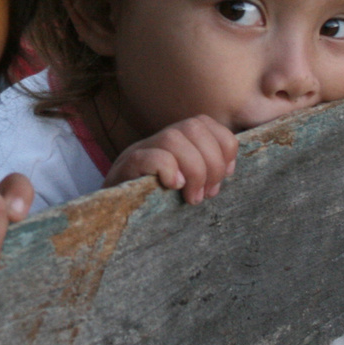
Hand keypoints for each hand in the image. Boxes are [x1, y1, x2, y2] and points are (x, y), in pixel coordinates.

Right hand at [104, 114, 237, 204]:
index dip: (224, 146)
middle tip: (208, 193)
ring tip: (191, 197)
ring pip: (173, 138)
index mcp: (174, 142)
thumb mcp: (185, 188)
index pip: (205, 122)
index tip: (226, 175)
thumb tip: (230, 170)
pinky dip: (167, 169)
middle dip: (212, 162)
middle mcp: (156, 141)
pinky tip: (172, 187)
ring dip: (194, 169)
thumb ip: (204, 174)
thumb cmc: (155, 208)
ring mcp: (138, 152)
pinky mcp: (123, 169)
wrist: (113, 222)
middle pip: (194, 126)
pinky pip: (147, 156)